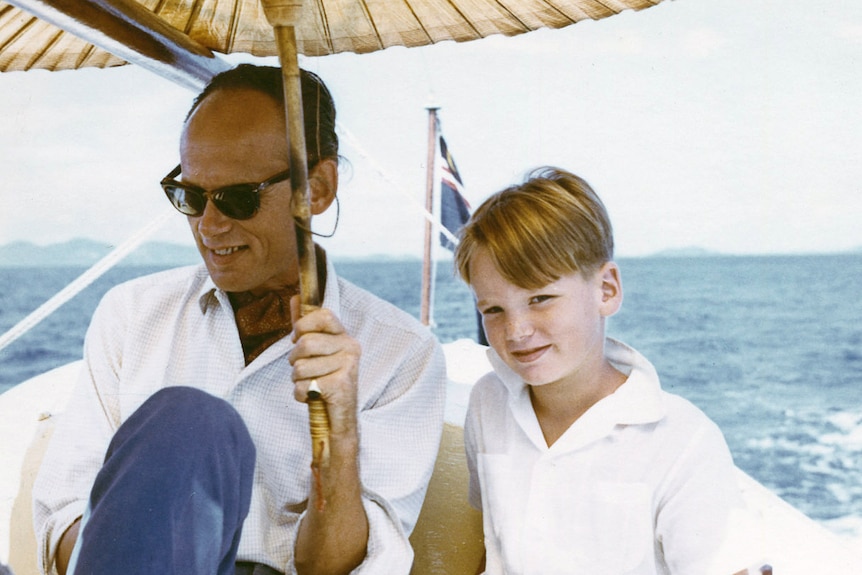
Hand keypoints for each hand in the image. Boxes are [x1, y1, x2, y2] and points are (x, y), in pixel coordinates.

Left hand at [289, 296, 360, 437]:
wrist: (340, 417)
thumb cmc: (325, 379)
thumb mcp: (315, 351)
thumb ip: (305, 325)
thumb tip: (296, 297)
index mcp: (345, 336)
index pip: (322, 314)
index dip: (303, 326)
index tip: (298, 339)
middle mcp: (351, 347)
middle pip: (305, 343)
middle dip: (294, 360)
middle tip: (303, 369)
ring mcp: (348, 366)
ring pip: (301, 367)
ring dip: (298, 380)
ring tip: (310, 383)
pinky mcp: (341, 385)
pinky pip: (305, 386)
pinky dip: (302, 395)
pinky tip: (314, 396)